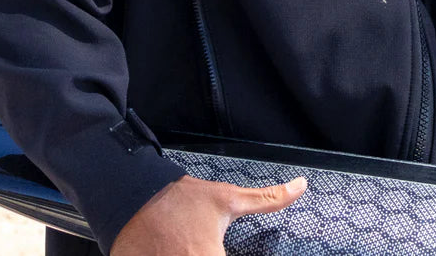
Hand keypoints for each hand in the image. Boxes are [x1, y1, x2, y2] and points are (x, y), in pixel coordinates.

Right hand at [109, 172, 306, 254]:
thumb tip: (301, 187)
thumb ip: (268, 200)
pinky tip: (175, 252)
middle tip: (207, 244)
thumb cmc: (182, 200)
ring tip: (191, 247)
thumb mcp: (228, 198)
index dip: (224, 254)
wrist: (134, 196)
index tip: (222, 249)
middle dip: (211, 255)